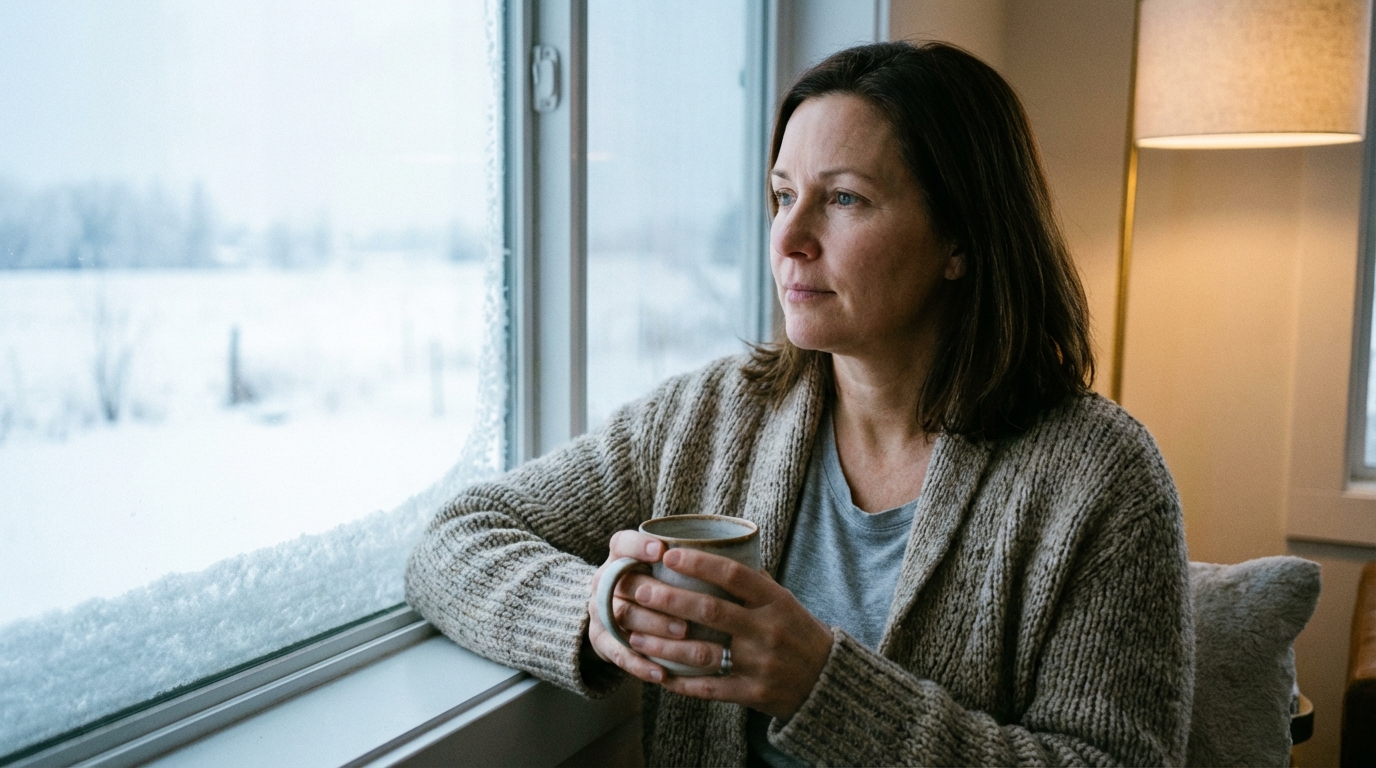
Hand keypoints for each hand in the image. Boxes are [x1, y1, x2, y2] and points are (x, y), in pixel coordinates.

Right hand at [586, 530, 683, 683]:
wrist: (617, 618)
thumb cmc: (655, 586)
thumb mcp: (661, 570)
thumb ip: (684, 563)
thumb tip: (736, 552)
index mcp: (619, 558)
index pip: (621, 543)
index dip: (638, 546)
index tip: (662, 551)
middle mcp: (605, 581)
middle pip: (624, 583)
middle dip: (656, 594)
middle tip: (687, 604)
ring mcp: (600, 611)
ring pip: (623, 616)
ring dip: (654, 626)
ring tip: (683, 634)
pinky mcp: (600, 640)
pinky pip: (617, 653)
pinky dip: (640, 664)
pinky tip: (662, 674)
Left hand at [626, 548, 833, 720]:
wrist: (828, 681)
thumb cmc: (798, 632)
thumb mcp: (784, 601)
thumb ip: (752, 582)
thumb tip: (715, 551)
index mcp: (775, 601)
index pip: (734, 575)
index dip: (699, 563)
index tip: (668, 554)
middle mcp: (766, 630)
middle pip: (710, 611)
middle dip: (669, 600)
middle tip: (639, 591)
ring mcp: (759, 663)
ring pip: (702, 652)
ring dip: (663, 644)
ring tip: (634, 635)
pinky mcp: (752, 693)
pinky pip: (708, 688)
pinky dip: (679, 682)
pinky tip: (656, 673)